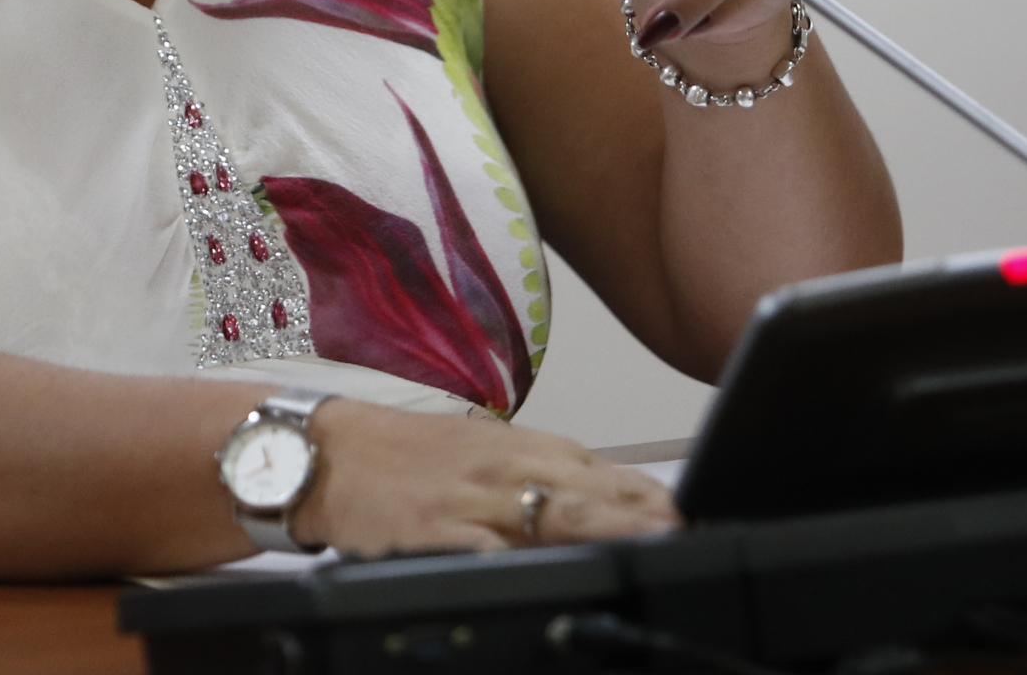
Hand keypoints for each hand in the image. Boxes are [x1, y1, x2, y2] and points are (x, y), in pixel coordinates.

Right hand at [287, 401, 677, 555]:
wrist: (330, 453)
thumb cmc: (416, 458)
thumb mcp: (493, 453)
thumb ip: (556, 479)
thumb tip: (626, 506)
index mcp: (529, 449)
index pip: (607, 473)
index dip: (654, 501)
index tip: (697, 519)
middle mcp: (508, 469)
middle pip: (588, 494)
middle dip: (640, 517)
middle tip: (687, 534)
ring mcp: (472, 501)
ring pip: (546, 516)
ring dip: (599, 531)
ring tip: (645, 548)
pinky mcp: (434, 533)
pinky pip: (481, 550)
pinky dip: (514, 562)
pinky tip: (545, 577)